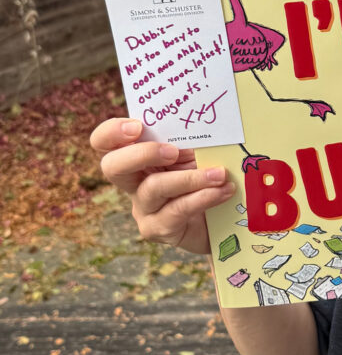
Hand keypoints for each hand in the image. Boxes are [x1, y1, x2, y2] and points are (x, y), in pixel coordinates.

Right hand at [89, 118, 233, 254]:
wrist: (222, 220)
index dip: (112, 132)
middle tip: (172, 151)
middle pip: (112, 166)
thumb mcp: (198, 155)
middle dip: (141, 154)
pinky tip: (223, 190)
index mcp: (138, 157)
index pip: (106, 142)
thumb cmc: (206, 180)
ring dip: (190, 178)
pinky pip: (177, 210)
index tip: (137, 127)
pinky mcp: (158, 229)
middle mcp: (133, 182)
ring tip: (219, 174)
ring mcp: (143, 208)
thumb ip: (192, 142)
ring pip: (153, 188)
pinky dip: (203, 197)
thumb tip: (206, 126)